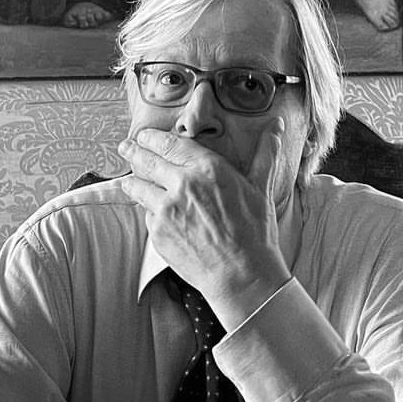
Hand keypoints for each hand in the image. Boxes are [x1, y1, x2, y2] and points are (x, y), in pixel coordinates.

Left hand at [117, 124, 290, 326]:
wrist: (241, 275)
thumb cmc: (255, 233)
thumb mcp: (262, 189)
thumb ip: (265, 154)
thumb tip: (277, 126)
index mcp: (208, 169)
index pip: (170, 145)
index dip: (153, 138)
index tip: (145, 135)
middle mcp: (182, 185)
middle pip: (147, 162)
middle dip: (133, 152)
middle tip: (125, 147)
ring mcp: (166, 211)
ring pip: (139, 188)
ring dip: (131, 181)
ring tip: (127, 179)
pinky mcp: (158, 234)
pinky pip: (148, 216)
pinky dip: (150, 212)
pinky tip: (153, 213)